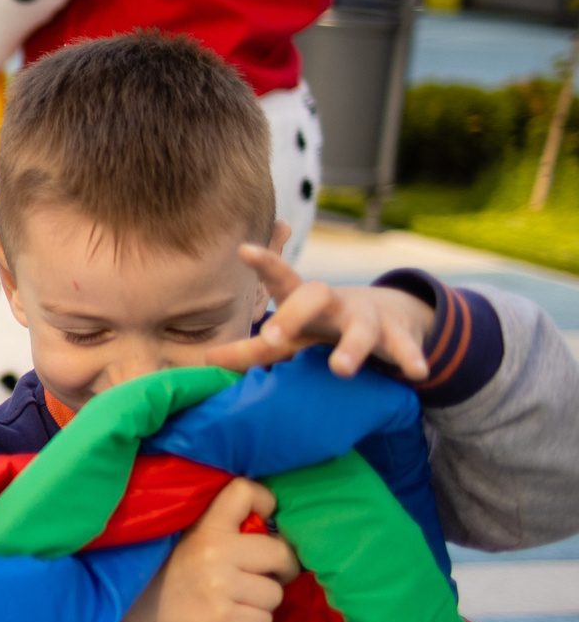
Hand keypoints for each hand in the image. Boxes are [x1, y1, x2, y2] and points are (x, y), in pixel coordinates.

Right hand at [120, 478, 295, 621]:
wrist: (138, 609)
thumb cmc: (174, 568)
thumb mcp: (192, 535)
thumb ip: (226, 524)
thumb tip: (269, 519)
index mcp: (207, 526)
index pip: (244, 492)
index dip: (264, 502)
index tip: (263, 518)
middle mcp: (215, 552)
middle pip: (281, 554)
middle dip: (279, 566)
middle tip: (264, 572)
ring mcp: (219, 587)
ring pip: (275, 594)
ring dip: (262, 600)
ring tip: (240, 597)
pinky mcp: (221, 619)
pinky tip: (232, 616)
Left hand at [203, 246, 434, 378]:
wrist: (386, 317)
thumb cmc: (321, 328)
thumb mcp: (292, 334)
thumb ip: (253, 349)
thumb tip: (205, 361)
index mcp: (303, 302)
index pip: (281, 282)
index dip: (265, 264)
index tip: (244, 249)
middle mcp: (333, 305)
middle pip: (314, 297)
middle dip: (293, 315)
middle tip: (273, 337)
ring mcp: (367, 319)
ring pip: (360, 328)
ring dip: (351, 348)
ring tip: (340, 369)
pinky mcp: (398, 336)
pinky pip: (404, 348)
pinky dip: (410, 358)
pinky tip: (417, 372)